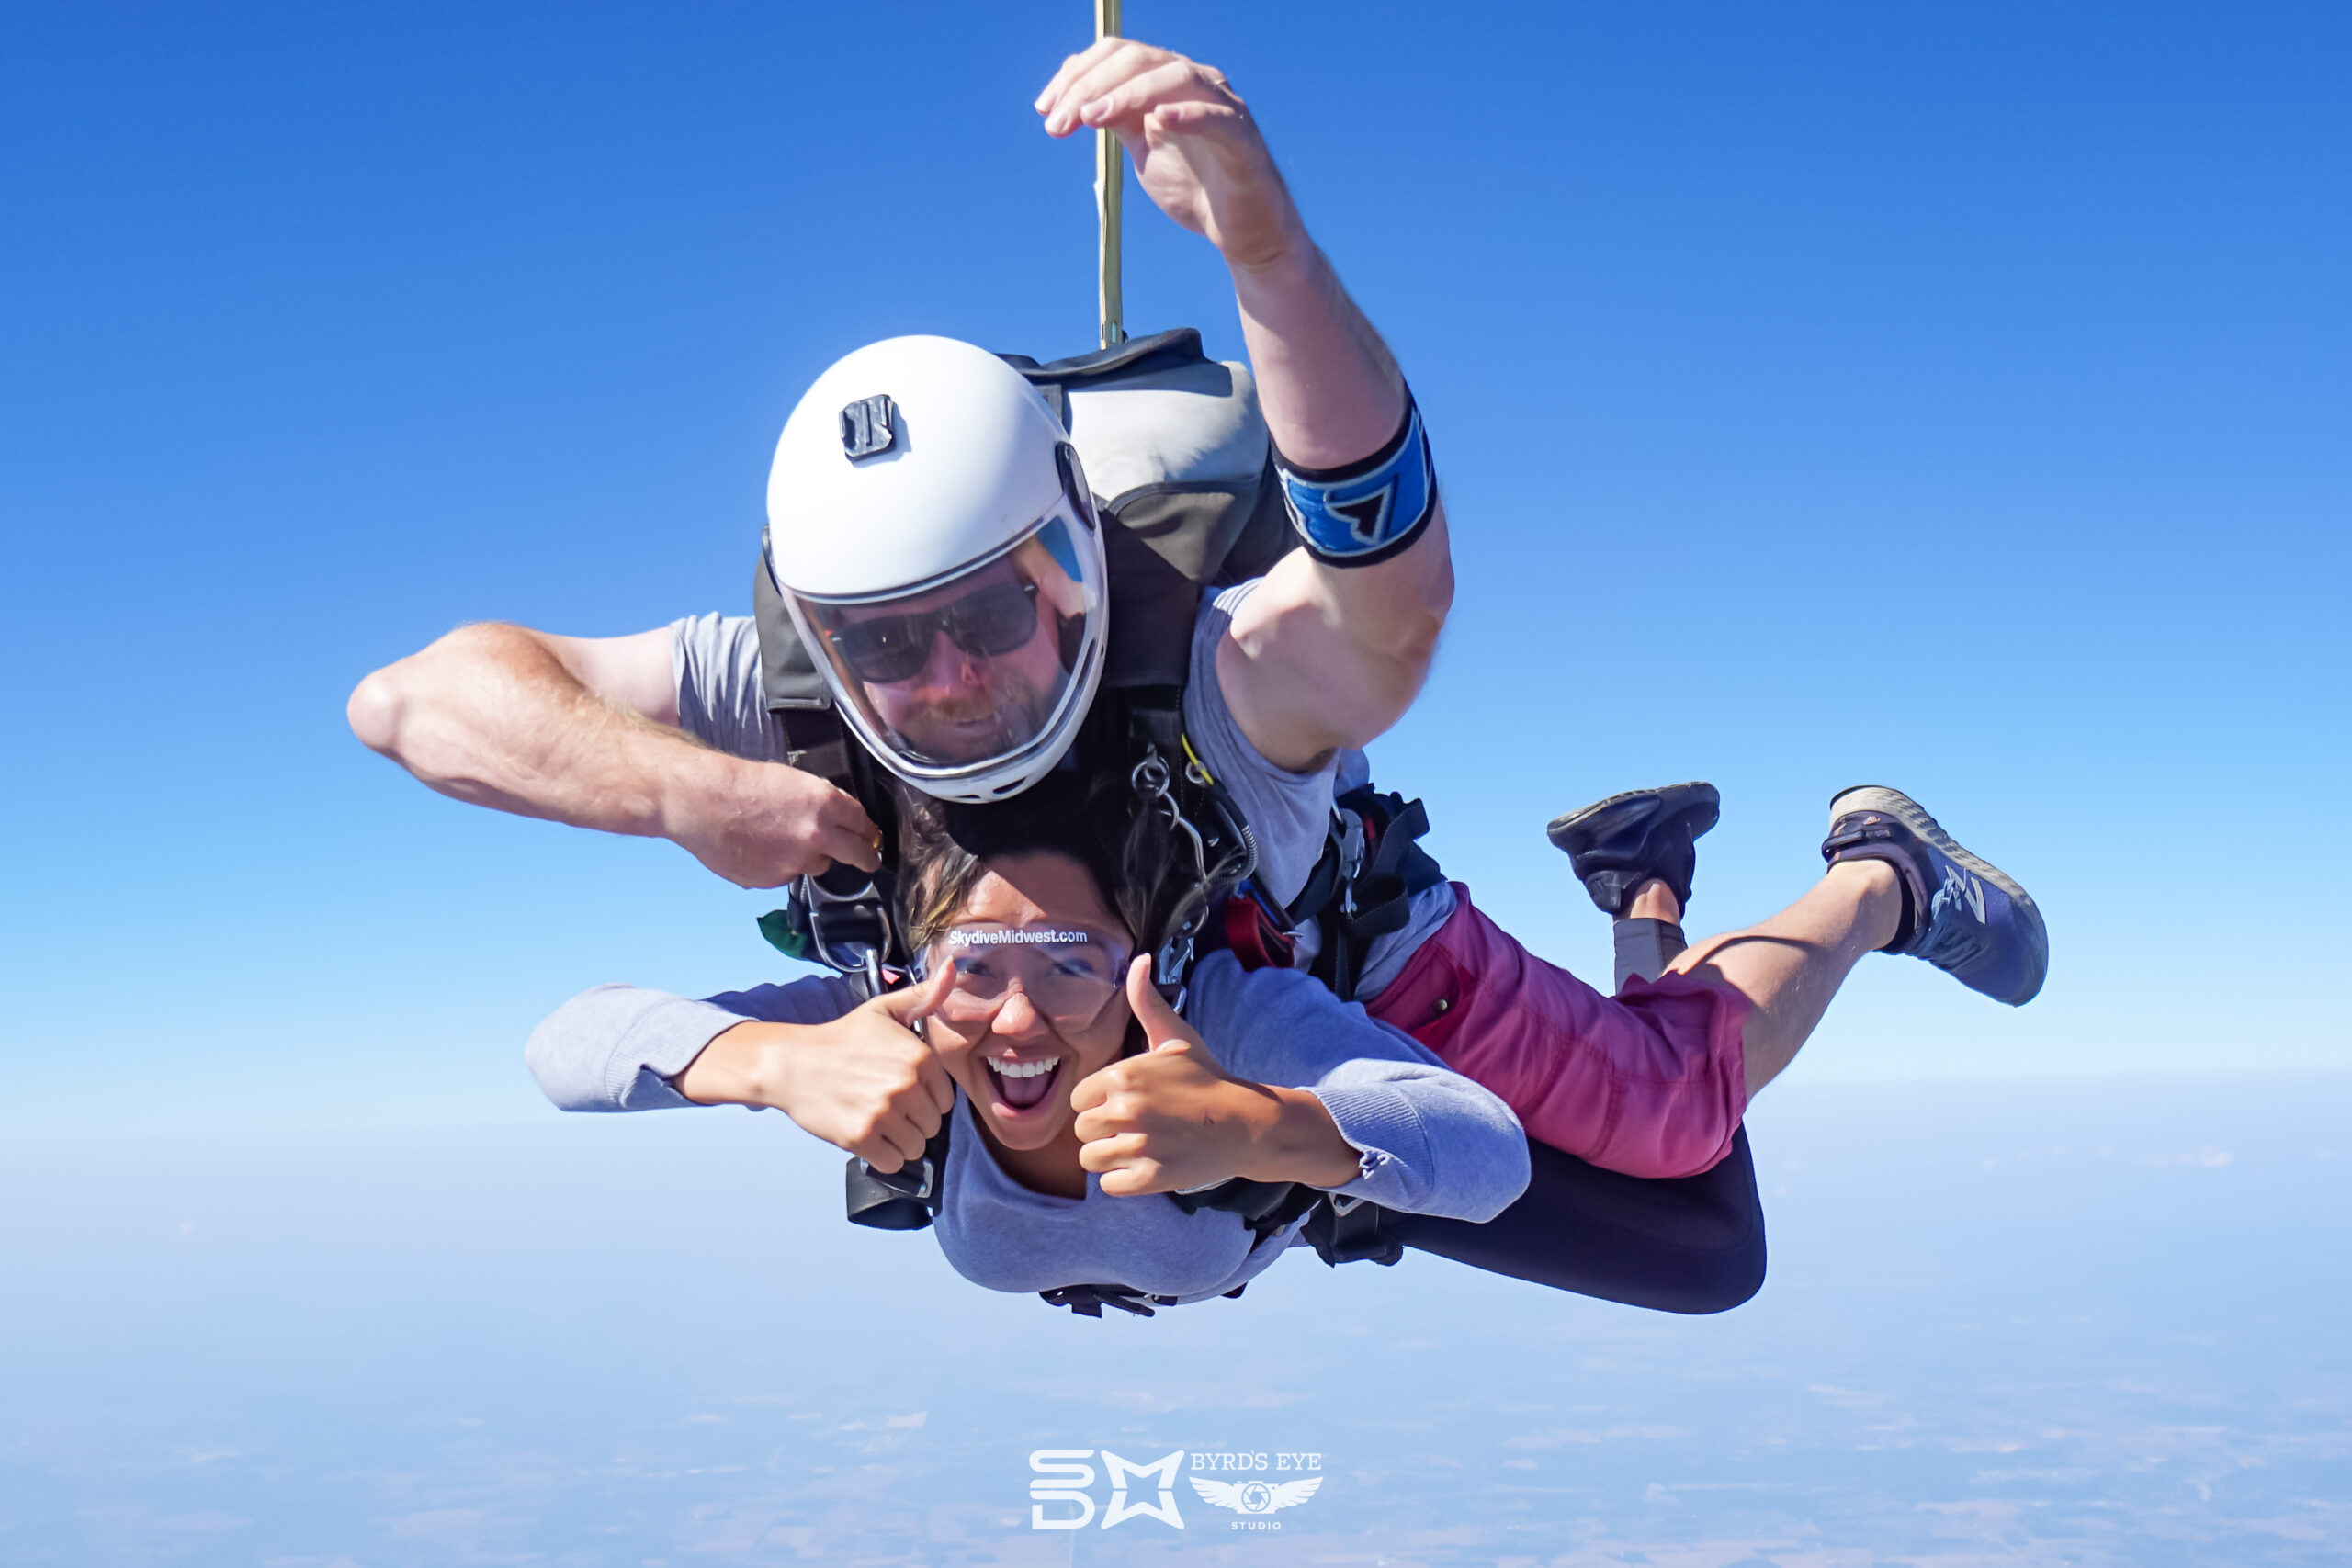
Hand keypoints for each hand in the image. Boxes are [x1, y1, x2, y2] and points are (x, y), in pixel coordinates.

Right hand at [664, 755, 880, 886]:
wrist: (702, 803)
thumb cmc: (740, 785)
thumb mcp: (792, 779)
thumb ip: (821, 801)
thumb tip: (837, 816)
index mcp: (826, 804)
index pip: (864, 823)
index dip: (869, 831)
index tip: (872, 837)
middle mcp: (817, 836)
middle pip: (859, 854)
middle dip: (867, 857)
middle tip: (870, 860)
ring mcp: (796, 861)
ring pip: (818, 865)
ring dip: (810, 857)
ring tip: (781, 839)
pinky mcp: (775, 879)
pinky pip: (787, 874)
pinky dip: (779, 865)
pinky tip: (760, 848)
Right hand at [677, 964, 955, 1171]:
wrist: (792, 1062)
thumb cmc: (843, 1038)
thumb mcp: (884, 1010)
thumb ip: (924, 996)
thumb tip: (953, 969)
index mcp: (920, 1057)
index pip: (946, 1100)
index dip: (924, 1098)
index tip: (899, 1088)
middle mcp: (906, 1085)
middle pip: (932, 1126)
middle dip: (913, 1121)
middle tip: (883, 1103)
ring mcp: (883, 1113)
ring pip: (915, 1147)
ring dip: (898, 1140)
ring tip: (875, 1118)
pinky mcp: (861, 1138)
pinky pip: (893, 1163)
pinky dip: (882, 1156)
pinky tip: (865, 1134)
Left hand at [1035, 39, 1302, 272]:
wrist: (1241, 234)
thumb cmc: (1196, 187)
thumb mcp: (1143, 147)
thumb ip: (1118, 118)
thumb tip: (1078, 97)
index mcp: (1169, 81)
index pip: (1119, 55)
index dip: (1077, 74)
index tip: (1044, 108)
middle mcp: (1197, 82)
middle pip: (1139, 60)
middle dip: (1090, 87)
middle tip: (1058, 124)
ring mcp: (1224, 106)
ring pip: (1175, 77)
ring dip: (1128, 94)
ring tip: (1092, 118)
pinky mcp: (1244, 140)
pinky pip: (1218, 117)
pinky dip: (1188, 115)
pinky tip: (1158, 121)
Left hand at [1072, 957, 1358, 1196]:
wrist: (1245, 1123)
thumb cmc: (1205, 1079)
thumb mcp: (1175, 1038)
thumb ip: (1147, 1001)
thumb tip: (1139, 959)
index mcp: (1123, 1077)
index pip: (1078, 1101)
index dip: (1100, 1104)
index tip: (1128, 1104)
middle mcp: (1126, 1111)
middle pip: (1081, 1131)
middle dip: (1103, 1131)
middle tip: (1136, 1126)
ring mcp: (1139, 1146)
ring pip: (1091, 1160)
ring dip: (1111, 1157)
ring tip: (1140, 1146)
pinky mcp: (1150, 1178)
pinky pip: (1110, 1186)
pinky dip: (1124, 1181)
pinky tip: (1147, 1165)